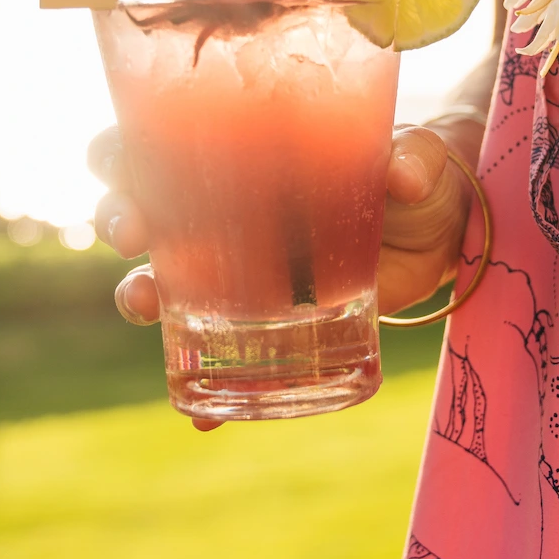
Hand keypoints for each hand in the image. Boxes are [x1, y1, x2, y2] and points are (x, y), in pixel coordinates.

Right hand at [89, 120, 480, 431]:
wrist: (440, 233)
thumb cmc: (412, 175)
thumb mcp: (416, 158)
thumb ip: (413, 157)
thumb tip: (404, 173)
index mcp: (244, 152)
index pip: (157, 140)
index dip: (121, 150)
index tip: (118, 161)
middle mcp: (223, 208)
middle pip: (141, 208)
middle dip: (118, 217)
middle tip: (133, 231)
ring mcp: (238, 270)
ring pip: (160, 281)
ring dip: (137, 295)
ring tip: (145, 306)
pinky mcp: (267, 323)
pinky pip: (221, 362)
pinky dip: (205, 397)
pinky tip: (200, 419)